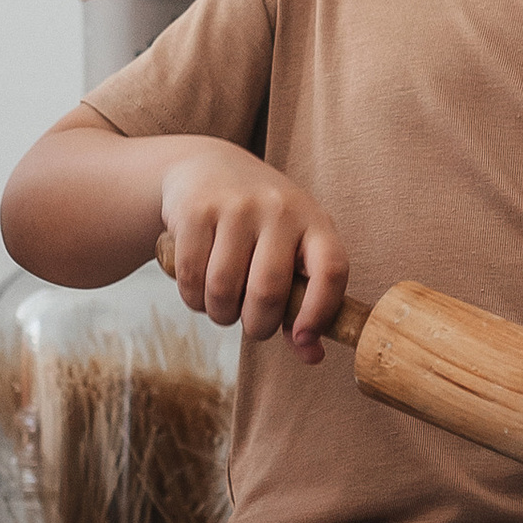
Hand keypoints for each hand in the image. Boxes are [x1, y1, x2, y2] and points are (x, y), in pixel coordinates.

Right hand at [161, 150, 347, 360]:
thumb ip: (302, 304)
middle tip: (252, 324)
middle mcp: (279, 209)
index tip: (303, 340)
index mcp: (315, 221)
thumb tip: (312, 356)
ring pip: (223, 290)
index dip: (320, 313)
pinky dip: (193, 298)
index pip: (331, 270)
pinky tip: (199, 289)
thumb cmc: (260, 225)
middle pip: (268, 291)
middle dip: (257, 325)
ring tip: (223, 306)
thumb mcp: (290, 251)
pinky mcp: (196, 211)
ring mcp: (236, 207)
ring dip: (220, 315)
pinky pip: (191, 277)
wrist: (208, 167)